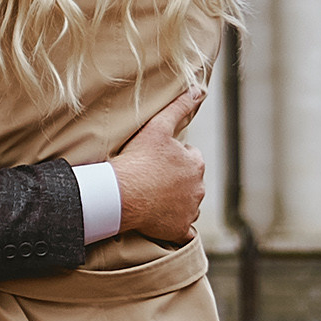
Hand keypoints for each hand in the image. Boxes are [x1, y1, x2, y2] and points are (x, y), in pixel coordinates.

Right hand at [111, 86, 207, 243]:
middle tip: (150, 179)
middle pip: (188, 182)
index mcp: (196, 164)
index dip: (171, 158)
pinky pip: (181, 229)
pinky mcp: (180, 230)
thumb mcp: (158, 127)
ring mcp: (189, 211)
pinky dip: (172, 225)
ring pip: (186, 204)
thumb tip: (199, 90)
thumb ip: (180, 107)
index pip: (190, 158)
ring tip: (150, 197)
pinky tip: (157, 219)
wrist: (120, 195)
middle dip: (175, 180)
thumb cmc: (137, 159)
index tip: (154, 160)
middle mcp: (199, 188)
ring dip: (174, 202)